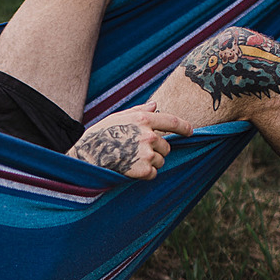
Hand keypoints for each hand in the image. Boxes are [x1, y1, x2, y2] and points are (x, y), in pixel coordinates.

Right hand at [67, 103, 190, 179]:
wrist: (88, 155)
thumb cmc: (101, 134)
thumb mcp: (119, 117)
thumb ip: (139, 110)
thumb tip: (155, 105)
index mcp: (143, 119)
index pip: (171, 121)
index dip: (184, 127)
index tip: (191, 132)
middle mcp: (148, 135)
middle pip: (166, 147)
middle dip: (157, 151)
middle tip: (137, 152)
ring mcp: (147, 153)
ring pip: (160, 161)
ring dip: (151, 163)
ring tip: (132, 160)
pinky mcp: (143, 169)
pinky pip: (153, 174)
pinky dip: (145, 174)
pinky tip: (131, 169)